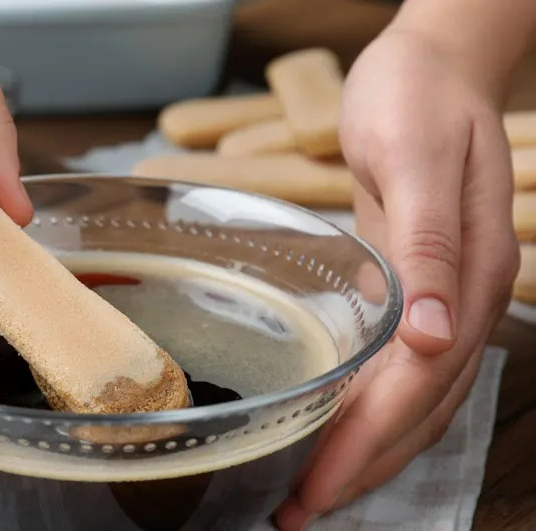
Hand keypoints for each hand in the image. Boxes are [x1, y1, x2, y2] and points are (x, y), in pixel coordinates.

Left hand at [276, 30, 519, 528]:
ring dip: (367, 449)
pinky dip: (371, 407)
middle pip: (418, 408)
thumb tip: (435, 337)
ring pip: (414, 397)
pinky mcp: (417, 286)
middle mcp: (464, 299)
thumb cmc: (417, 99)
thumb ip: (431, 248)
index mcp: (468, 276)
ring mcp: (445, 297)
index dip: (368, 443)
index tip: (319, 489)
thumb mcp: (414, 159)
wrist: (434, 65)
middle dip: (361, 466)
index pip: (416, 385)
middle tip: (300, 512)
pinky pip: (400, 367)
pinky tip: (339, 424)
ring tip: (313, 490)